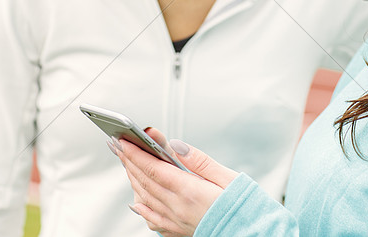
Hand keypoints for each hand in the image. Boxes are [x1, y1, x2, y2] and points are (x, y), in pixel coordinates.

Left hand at [111, 128, 237, 236]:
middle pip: (144, 181)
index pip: (153, 168)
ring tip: (126, 163)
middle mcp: (177, 208)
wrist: (250, 235)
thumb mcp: (226, 177)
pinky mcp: (177, 231)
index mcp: (189, 191)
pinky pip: (151, 218)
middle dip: (129, 161)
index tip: (123, 140)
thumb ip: (198, 160)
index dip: (135, 153)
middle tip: (117, 145)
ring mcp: (175, 222)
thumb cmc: (242, 207)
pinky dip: (140, 205)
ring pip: (144, 198)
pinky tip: (136, 200)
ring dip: (132, 178)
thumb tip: (175, 145)